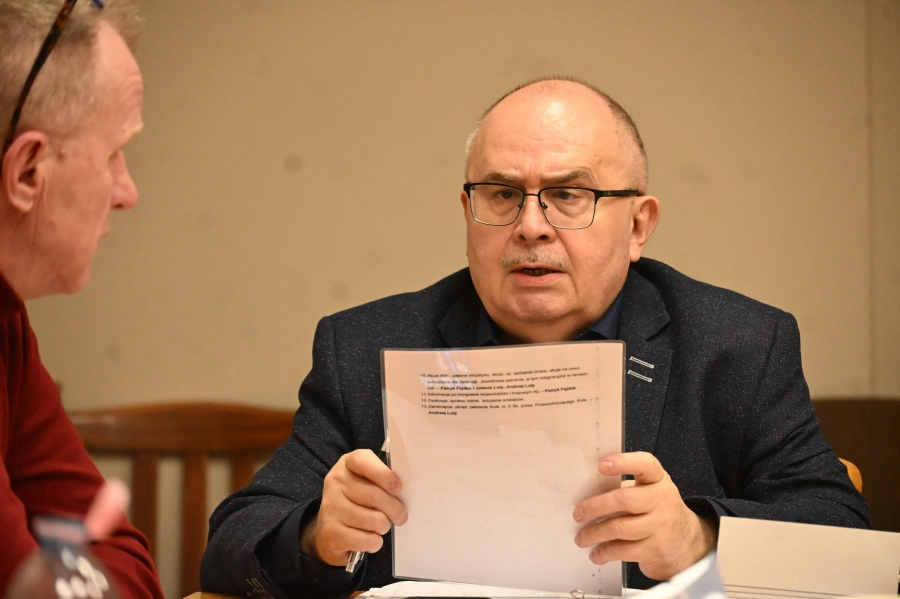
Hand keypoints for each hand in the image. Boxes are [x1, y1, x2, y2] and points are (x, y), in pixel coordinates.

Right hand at [300, 449, 407, 566]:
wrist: (328, 531)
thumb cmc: (357, 501)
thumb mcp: (366, 482)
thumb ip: (383, 480)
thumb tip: (405, 493)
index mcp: (347, 465)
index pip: (363, 461)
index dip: (383, 474)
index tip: (398, 488)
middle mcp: (335, 483)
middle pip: (375, 495)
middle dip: (395, 509)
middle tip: (400, 515)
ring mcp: (331, 508)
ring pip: (376, 520)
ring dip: (384, 527)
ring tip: (378, 525)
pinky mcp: (332, 533)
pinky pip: (368, 540)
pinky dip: (375, 543)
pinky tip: (368, 537)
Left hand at [572, 452, 716, 580]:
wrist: (688, 544)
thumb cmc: (657, 512)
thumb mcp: (649, 493)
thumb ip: (625, 488)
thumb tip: (586, 493)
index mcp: (659, 480)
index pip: (646, 464)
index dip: (623, 463)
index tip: (601, 465)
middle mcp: (662, 500)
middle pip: (625, 499)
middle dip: (596, 507)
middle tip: (578, 514)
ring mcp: (661, 526)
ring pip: (620, 528)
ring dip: (594, 533)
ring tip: (581, 537)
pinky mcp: (656, 550)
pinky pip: (623, 550)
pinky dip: (604, 552)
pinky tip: (596, 553)